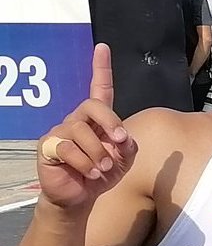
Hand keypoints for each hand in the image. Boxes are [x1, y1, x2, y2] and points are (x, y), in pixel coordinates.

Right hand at [37, 44, 135, 210]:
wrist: (80, 197)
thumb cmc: (101, 174)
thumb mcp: (123, 161)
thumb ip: (129, 146)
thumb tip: (124, 137)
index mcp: (96, 120)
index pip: (99, 89)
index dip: (100, 68)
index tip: (102, 48)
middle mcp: (76, 120)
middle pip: (92, 105)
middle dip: (111, 122)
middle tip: (120, 141)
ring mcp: (60, 131)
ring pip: (81, 130)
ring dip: (99, 153)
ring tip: (103, 169)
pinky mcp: (49, 146)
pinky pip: (69, 148)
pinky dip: (85, 163)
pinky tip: (90, 174)